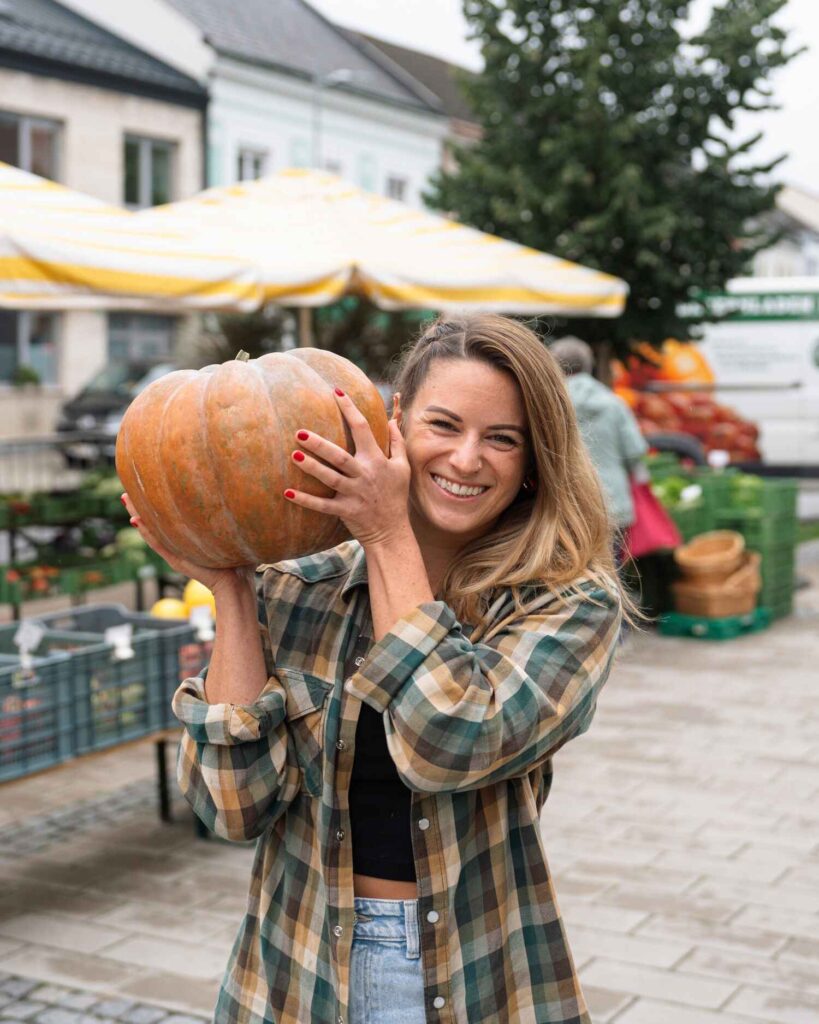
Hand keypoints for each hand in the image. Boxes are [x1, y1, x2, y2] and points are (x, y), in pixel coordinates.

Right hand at [121, 493, 254, 594]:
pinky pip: (157, 543)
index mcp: (192, 538)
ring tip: (126, 498)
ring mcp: (176, 552)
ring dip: (137, 514)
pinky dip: (146, 532)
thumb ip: (236, 520)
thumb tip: (250, 498)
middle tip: (128, 488)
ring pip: (151, 530)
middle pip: (155, 520)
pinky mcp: (176, 561)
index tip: (153, 482)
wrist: (235, 585)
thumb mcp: (236, 536)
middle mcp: (180, 544)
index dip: (162, 501)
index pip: (173, 516)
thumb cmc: (241, 563)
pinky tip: (136, 520)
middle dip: (142, 504)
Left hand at [285, 389, 411, 548]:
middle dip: (320, 445)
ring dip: (312, 467)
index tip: (337, 392)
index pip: (363, 429)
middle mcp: (365, 475)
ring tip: (294, 455)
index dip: (350, 409)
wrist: (393, 532)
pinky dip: (306, 500)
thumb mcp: (402, 468)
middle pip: (340, 456)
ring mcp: (354, 494)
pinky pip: (323, 506)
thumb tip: (392, 421)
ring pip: (330, 478)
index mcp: (377, 460)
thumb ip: (397, 443)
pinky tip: (288, 492)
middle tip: (299, 432)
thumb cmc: (396, 496)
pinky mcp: (345, 510)